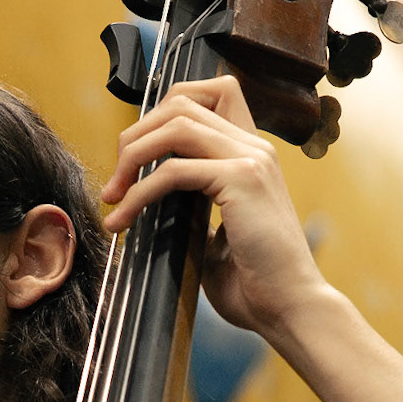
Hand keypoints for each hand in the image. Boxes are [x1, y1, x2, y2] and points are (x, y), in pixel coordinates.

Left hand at [99, 74, 326, 340]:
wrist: (290, 308)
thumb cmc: (254, 282)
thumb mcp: (214, 232)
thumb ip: (190, 204)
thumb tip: (146, 195)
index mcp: (252, 153)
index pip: (210, 93)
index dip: (164, 110)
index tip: (137, 156)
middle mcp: (254, 147)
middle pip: (181, 101)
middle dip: (135, 136)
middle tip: (115, 182)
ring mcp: (251, 159)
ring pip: (174, 126)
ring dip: (131, 158)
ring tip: (112, 197)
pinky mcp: (243, 181)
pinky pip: (173, 171)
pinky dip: (139, 193)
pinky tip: (124, 219)